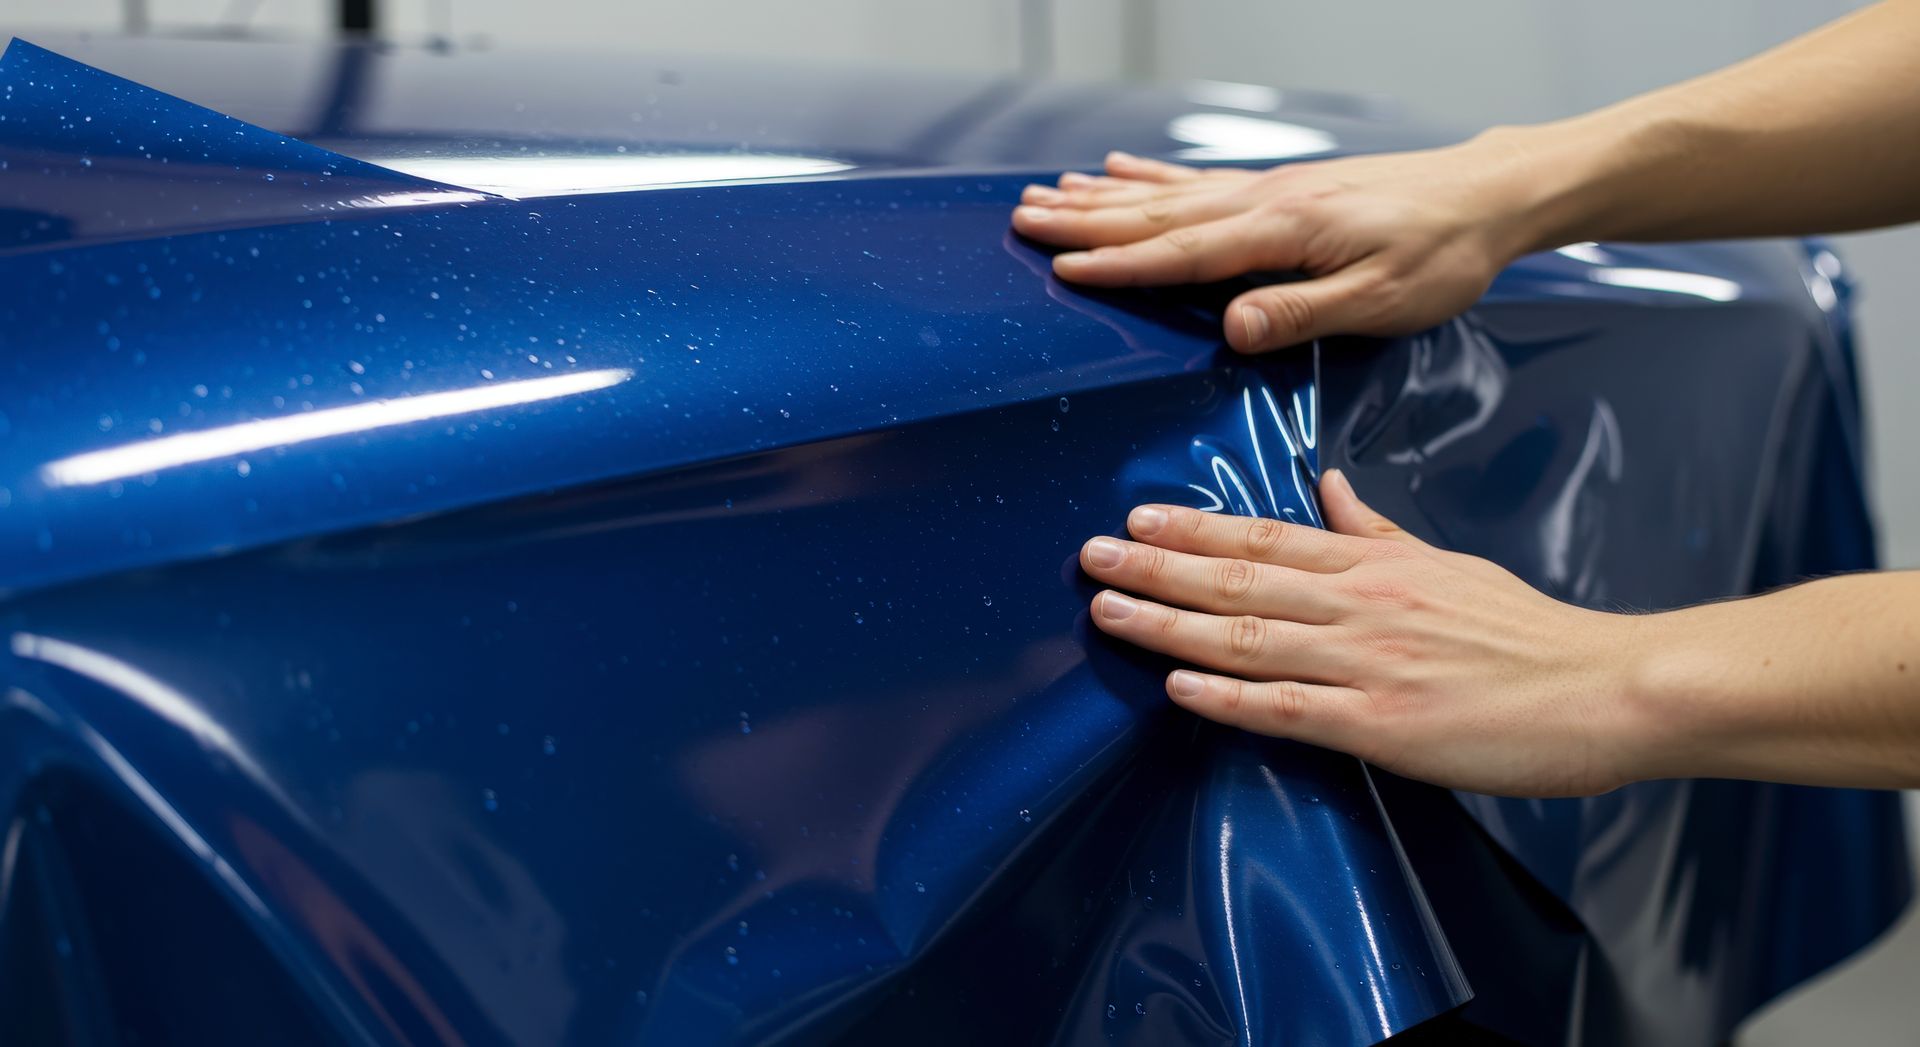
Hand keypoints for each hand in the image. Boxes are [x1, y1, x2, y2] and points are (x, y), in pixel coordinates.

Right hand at [1012, 146, 1536, 352]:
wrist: (1487, 196)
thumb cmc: (1442, 255)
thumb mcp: (1383, 300)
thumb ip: (1303, 312)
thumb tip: (1232, 327)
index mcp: (1283, 233)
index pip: (1183, 253)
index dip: (1119, 265)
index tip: (1059, 266)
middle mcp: (1265, 201)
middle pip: (1157, 215)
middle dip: (1085, 220)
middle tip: (1022, 219)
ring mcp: (1269, 189)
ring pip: (1167, 194)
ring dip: (1103, 197)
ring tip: (1048, 194)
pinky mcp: (1281, 187)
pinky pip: (1196, 181)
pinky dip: (1149, 177)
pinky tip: (1117, 171)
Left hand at [1078, 470, 1650, 796]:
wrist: (1604, 689)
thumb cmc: (1528, 632)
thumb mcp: (1448, 562)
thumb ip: (1377, 530)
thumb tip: (1326, 487)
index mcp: (1377, 563)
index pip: (1267, 537)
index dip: (1195, 528)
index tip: (1137, 518)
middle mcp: (1362, 603)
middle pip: (1240, 578)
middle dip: (1157, 567)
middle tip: (1090, 556)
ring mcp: (1368, 662)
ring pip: (1249, 637)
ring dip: (1169, 624)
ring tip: (1107, 612)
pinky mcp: (1382, 725)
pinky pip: (1287, 708)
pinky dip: (1227, 696)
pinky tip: (1177, 685)